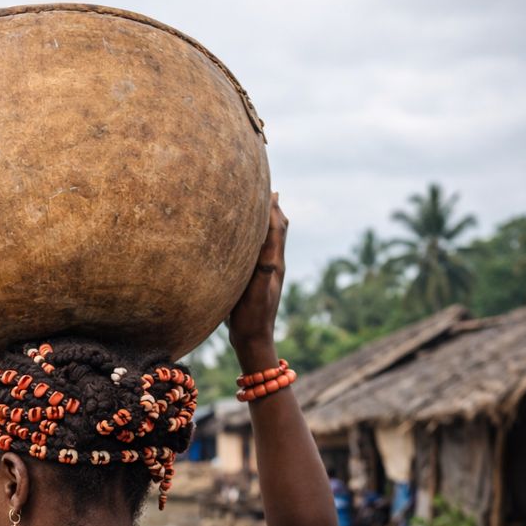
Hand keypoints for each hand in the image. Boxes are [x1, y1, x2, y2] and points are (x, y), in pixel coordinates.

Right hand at [227, 193, 287, 352]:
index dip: (270, 206)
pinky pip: (259, 251)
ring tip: (263, 206)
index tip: (264, 185)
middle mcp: (273, 264)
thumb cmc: (252, 317)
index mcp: (274, 263)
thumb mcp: (256, 289)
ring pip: (270, 239)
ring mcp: (266, 273)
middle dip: (273, 208)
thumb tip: (270, 241)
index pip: (275, 226)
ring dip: (268, 221)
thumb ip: (263, 265)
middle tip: (267, 188)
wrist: (253, 341)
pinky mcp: (257, 280)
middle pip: (278, 229)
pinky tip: (248, 239)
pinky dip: (257, 237)